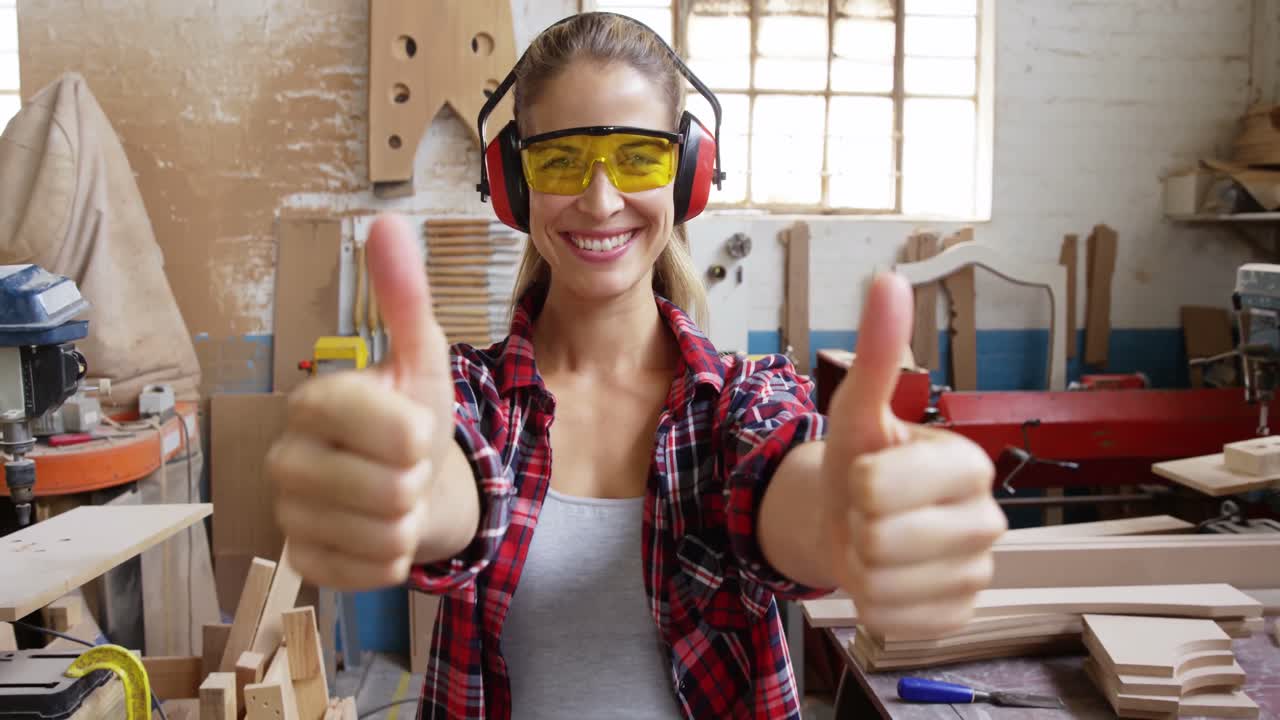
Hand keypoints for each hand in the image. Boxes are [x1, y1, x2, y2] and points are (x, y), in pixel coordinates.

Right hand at [267, 213, 454, 589]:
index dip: (413, 432)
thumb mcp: (422, 358)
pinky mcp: (303, 561)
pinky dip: (395, 559)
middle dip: (416, 481)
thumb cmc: (414, 418)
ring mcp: (289, 513)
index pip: (378, 425)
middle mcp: (285, 457)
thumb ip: (404, 297)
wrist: (414, 485)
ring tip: (396, 497)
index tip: (415, 425)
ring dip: (410, 521)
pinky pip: (371, 572)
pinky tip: (382, 533)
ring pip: (383, 534)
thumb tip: (386, 221)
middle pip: (386, 489)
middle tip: (405, 467)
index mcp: (313, 402)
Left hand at [819, 272, 1005, 637]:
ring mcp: (978, 572)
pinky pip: (894, 620)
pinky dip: (872, 603)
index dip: (857, 483)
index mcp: (970, 463)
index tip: (868, 472)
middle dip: (855, 526)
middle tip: (869, 512)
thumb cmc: (861, 461)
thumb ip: (877, 352)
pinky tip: (886, 578)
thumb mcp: (859, 409)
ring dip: (859, 567)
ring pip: (882, 584)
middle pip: (880, 539)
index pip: (880, 488)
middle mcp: (988, 519)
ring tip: (874, 543)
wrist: (854, 522)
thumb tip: (889, 278)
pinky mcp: (960, 616)